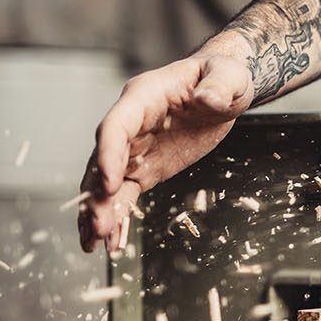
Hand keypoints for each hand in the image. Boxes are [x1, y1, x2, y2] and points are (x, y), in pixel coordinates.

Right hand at [77, 54, 253, 252]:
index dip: (108, 153)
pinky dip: (117, 217)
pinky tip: (111, 243)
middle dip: (98, 194)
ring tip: (92, 244)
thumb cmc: (222, 76)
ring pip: (106, 183)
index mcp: (143, 97)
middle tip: (98, 226)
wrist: (221, 89)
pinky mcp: (144, 168)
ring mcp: (134, 148)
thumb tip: (208, 98)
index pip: (116, 126)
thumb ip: (219, 86)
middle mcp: (130, 124)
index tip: (108, 183)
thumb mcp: (229, 76)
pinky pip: (125, 196)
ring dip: (99, 212)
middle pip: (103, 160)